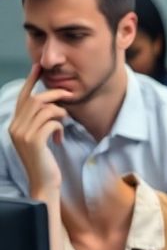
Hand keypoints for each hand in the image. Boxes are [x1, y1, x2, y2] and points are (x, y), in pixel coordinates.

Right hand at [7, 65, 69, 198]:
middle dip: (55, 95)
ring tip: (64, 124)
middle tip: (68, 97)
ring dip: (60, 113)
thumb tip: (52, 104)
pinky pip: (52, 122)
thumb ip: (40, 122)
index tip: (38, 67)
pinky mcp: (34, 141)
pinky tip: (60, 139)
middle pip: (35, 99)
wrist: (44, 183)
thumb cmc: (46, 160)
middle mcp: (15, 127)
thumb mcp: (40, 138)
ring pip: (45, 109)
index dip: (30, 81)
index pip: (22, 97)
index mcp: (15, 125)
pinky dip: (60, 127)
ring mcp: (23, 134)